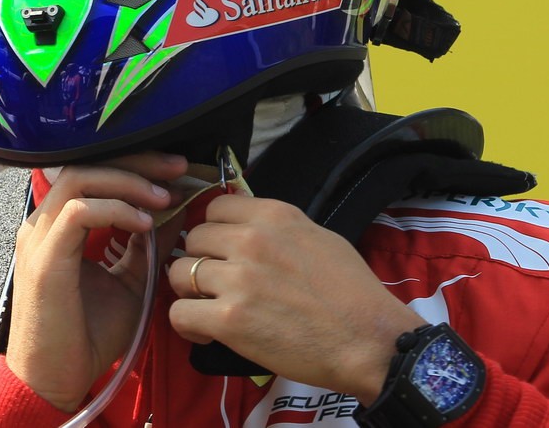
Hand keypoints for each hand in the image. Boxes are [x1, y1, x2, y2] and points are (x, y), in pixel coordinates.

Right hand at [7, 152, 188, 411]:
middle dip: (138, 160)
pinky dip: (116, 209)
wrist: (59, 378)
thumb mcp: (132, 279)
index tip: (177, 172)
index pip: (95, 170)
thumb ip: (149, 244)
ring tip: (163, 196)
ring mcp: (40, 237)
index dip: (137, 163)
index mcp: (61, 224)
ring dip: (128, 181)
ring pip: (81, 178)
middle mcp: (45, 222)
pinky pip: (79, 211)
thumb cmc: (90, 334)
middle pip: (87, 163)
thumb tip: (177, 209)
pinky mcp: (45, 258)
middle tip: (177, 167)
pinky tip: (145, 224)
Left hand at [169, 195, 424, 403]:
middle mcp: (251, 239)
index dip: (215, 232)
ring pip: (179, 273)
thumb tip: (247, 226)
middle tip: (218, 285)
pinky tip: (207, 332)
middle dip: (202, 262)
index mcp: (273, 215)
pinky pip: (179, 314)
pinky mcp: (229, 319)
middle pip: (194, 239)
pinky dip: (188, 326)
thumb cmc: (352, 293)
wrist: (369, 341)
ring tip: (210, 308)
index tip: (223, 251)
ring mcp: (238, 279)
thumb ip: (278, 228)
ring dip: (190, 292)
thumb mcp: (319, 237)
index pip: (215, 208)